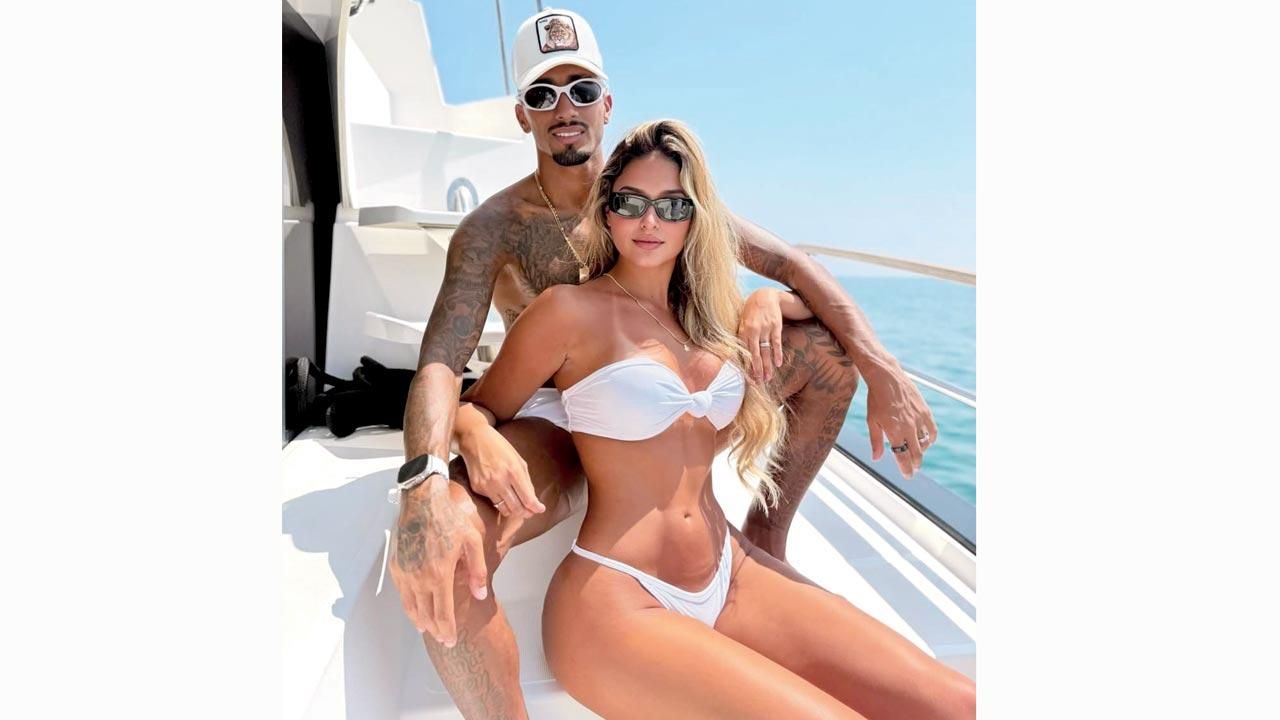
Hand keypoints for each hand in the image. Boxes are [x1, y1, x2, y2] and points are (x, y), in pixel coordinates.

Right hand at [389, 475, 488, 646]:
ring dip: (420, 621)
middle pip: (426, 615)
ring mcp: (405, 573)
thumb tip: (480, 594)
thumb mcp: (472, 541)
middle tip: (444, 640)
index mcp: (439, 574)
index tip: (452, 640)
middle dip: (436, 631)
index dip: (447, 631)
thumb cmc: (450, 518)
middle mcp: (419, 578)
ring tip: (429, 630)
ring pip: (411, 607)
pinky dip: (409, 606)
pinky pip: (402, 594)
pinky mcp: (396, 566)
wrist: (422, 501)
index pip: (442, 614)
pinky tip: (415, 610)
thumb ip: (477, 571)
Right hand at [458, 424, 546, 518]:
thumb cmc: (499, 447)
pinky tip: (502, 494)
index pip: (528, 499)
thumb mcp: (518, 460)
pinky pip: (493, 501)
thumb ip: (526, 481)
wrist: (475, 439)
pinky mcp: (477, 488)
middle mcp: (500, 480)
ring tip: (518, 507)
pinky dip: (500, 501)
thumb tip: (532, 500)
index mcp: (514, 471)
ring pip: (504, 509)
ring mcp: (487, 485)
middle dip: (526, 513)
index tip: (540, 509)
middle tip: (530, 512)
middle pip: (517, 508)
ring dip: (513, 511)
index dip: (536, 508)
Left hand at [738, 288, 784, 381]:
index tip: (747, 379)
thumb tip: (736, 354)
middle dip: (756, 370)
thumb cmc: (751, 311)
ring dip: (767, 366)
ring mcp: (765, 329)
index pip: (743, 353)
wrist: (765, 295)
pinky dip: (778, 354)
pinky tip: (778, 364)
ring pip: (766, 351)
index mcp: (742, 331)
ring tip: (768, 379)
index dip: (745, 366)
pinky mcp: (776, 326)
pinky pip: (777, 343)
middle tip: (758, 383)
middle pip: (755, 354)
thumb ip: (740, 336)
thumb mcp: (742, 322)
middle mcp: (753, 331)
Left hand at [864, 362, 938, 478]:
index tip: (907, 475)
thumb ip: (876, 441)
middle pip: (916, 453)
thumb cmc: (876, 399)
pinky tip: (926, 441)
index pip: (903, 457)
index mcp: (894, 431)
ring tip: (916, 453)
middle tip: (912, 469)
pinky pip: (932, 430)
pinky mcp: (925, 411)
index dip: (906, 469)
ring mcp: (919, 419)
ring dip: (922, 452)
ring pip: (925, 443)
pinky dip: (930, 439)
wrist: (886, 377)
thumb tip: (876, 458)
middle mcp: (909, 427)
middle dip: (915, 464)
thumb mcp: (872, 421)